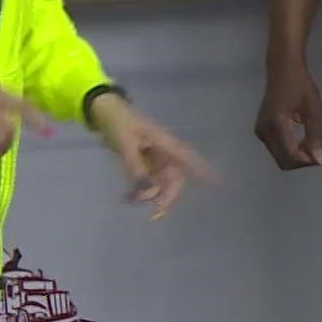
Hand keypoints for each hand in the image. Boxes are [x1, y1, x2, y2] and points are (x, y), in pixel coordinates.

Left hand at [88, 96, 215, 219]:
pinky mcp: (144, 164)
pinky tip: (125, 198)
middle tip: (154, 209)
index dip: (203, 170)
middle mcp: (163, 153)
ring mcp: (154, 159)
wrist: (104, 112)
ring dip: (148, 195)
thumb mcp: (126, 144)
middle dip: (165, 195)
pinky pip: (146, 182)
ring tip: (129, 199)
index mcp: (165, 143)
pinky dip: (138, 191)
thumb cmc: (119, 123)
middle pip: (174, 178)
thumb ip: (136, 168)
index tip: (217, 183)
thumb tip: (149, 191)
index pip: (188, 158)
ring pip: (159, 184)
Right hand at [254, 62, 321, 169]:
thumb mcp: (312, 111)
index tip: (320, 153)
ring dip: (296, 155)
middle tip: (316, 147)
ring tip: (309, 140)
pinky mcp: (261, 130)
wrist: (282, 69)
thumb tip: (320, 161)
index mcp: (276, 125)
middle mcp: (264, 131)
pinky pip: (276, 149)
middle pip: (283, 161)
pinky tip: (299, 137)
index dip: (307, 161)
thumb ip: (315, 137)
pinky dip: (289, 149)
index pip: (290, 157)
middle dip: (301, 160)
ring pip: (280, 157)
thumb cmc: (300, 85)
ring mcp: (260, 131)